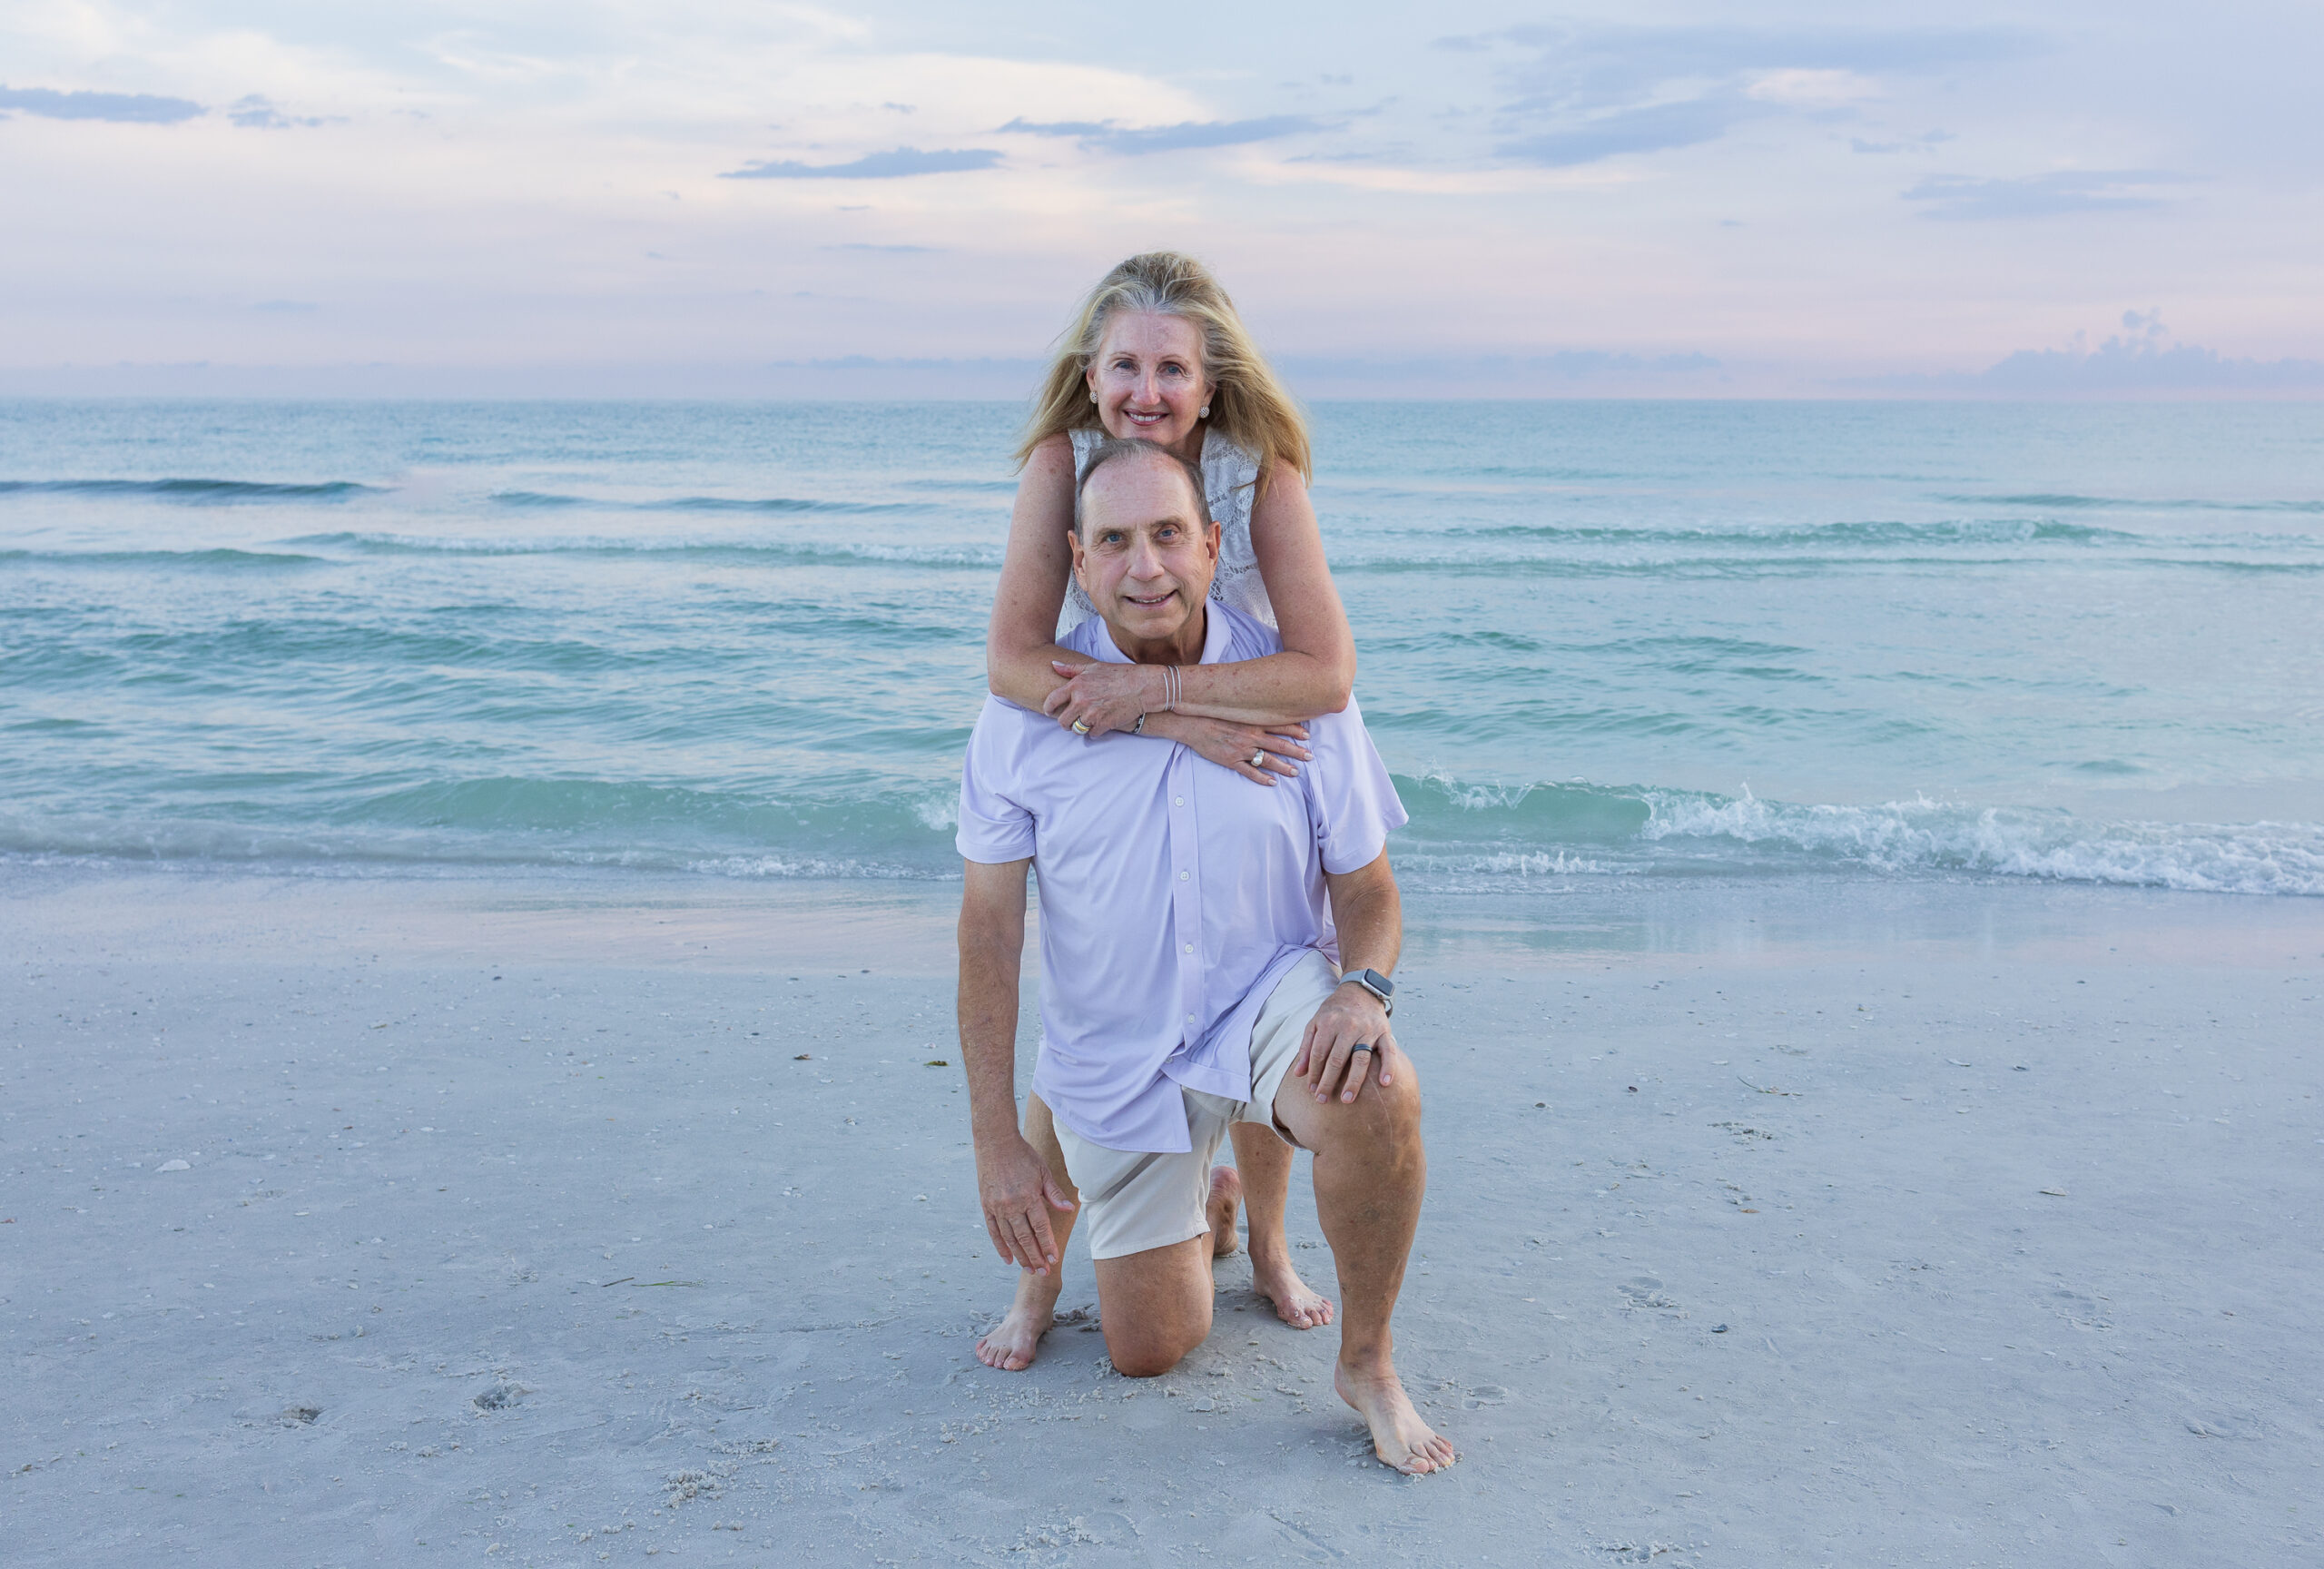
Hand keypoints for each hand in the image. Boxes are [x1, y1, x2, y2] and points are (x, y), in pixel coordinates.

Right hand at [975, 1130, 1075, 1274]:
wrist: (995, 1142)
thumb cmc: (1023, 1155)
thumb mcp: (1043, 1171)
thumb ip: (1054, 1193)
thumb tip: (1069, 1209)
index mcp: (1029, 1196)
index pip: (1041, 1227)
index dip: (1048, 1245)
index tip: (1054, 1259)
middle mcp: (1012, 1205)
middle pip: (1025, 1238)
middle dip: (1036, 1257)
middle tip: (1044, 1273)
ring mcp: (997, 1207)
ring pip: (1010, 1238)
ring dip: (1020, 1256)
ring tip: (1030, 1270)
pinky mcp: (986, 1206)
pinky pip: (993, 1231)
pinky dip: (1001, 1247)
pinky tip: (1008, 1259)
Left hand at [1043, 660, 1157, 737]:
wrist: (1142, 687)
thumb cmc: (1119, 674)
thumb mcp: (1093, 667)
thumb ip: (1071, 668)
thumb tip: (1053, 664)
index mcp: (1076, 686)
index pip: (1052, 700)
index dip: (1048, 708)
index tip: (1049, 711)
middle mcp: (1081, 701)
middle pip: (1063, 721)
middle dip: (1066, 723)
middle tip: (1071, 721)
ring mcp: (1092, 714)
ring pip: (1076, 729)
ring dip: (1080, 728)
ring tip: (1086, 722)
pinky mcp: (1103, 725)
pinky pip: (1091, 735)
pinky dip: (1095, 732)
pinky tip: (1100, 725)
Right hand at [1144, 713, 1311, 785]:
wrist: (1190, 723)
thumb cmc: (1212, 713)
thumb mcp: (1234, 708)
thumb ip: (1250, 711)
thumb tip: (1265, 709)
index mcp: (1252, 721)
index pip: (1280, 725)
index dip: (1296, 731)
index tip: (1308, 735)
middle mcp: (1250, 736)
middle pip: (1279, 745)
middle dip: (1296, 751)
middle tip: (1310, 757)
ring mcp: (1241, 750)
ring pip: (1268, 760)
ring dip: (1284, 767)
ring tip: (1296, 772)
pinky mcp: (1231, 761)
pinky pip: (1250, 772)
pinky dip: (1262, 778)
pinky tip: (1273, 783)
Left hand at [1293, 981, 1402, 1103]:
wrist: (1361, 990)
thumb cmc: (1335, 1011)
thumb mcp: (1316, 1022)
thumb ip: (1307, 1047)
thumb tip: (1298, 1074)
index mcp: (1329, 1023)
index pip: (1319, 1053)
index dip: (1314, 1073)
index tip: (1311, 1090)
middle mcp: (1348, 1026)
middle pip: (1337, 1059)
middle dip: (1328, 1082)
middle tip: (1322, 1100)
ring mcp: (1368, 1030)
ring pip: (1360, 1059)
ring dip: (1354, 1081)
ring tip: (1347, 1100)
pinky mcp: (1384, 1032)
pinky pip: (1389, 1051)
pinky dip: (1388, 1067)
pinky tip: (1385, 1083)